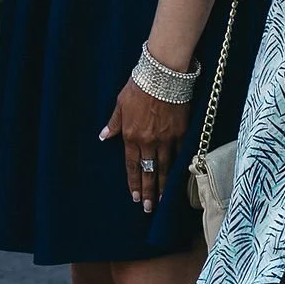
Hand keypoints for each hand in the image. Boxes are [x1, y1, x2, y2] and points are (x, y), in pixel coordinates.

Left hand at [99, 78, 186, 214]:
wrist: (163, 75)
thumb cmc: (139, 87)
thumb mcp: (120, 104)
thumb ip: (113, 123)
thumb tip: (103, 137)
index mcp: (131, 136)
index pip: (132, 165)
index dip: (133, 182)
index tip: (134, 196)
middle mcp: (148, 141)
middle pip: (149, 171)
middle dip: (148, 191)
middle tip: (148, 208)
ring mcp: (166, 139)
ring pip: (165, 168)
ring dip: (163, 185)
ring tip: (162, 200)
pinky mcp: (182, 133)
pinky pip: (180, 155)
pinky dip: (179, 168)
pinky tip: (179, 180)